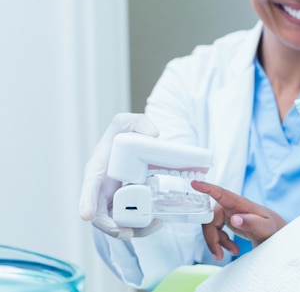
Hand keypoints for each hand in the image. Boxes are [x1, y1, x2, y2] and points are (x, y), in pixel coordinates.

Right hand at [79, 113, 161, 239]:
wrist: (131, 140)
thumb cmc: (125, 132)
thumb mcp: (129, 121)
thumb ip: (140, 123)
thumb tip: (153, 135)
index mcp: (97, 169)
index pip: (89, 188)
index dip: (86, 202)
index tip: (87, 216)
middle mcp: (101, 188)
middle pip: (100, 214)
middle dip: (111, 227)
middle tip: (127, 233)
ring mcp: (113, 198)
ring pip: (116, 221)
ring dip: (132, 229)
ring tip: (153, 225)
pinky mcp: (126, 203)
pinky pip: (130, 219)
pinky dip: (141, 225)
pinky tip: (158, 222)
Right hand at [191, 181, 285, 260]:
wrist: (276, 232)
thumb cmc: (273, 228)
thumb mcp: (265, 228)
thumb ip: (251, 222)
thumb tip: (234, 218)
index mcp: (240, 204)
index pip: (221, 193)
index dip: (207, 188)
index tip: (195, 183)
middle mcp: (233, 206)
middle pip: (211, 218)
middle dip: (211, 237)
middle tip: (218, 254)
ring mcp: (230, 212)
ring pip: (211, 226)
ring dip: (216, 242)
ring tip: (229, 253)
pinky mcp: (229, 220)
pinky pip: (216, 230)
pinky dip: (220, 242)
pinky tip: (232, 249)